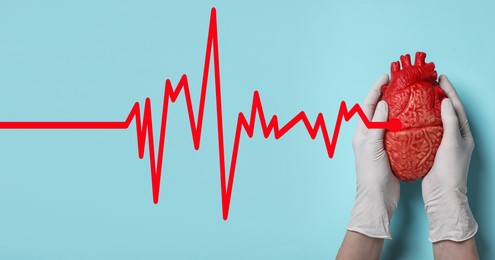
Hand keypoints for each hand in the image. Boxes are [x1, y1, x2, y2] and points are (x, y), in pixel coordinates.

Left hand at [347, 74, 399, 238]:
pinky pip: (396, 131)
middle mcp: (368, 135)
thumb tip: (382, 104)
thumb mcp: (372, 146)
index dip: (376, 89)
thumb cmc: (371, 173)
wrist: (377, 197)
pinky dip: (402, 122)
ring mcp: (379, 143)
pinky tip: (412, 118)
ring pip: (387, 120)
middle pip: (376, 110)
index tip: (386, 76)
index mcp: (361, 133)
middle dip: (385, 95)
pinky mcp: (390, 151)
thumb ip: (376, 125)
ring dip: (395, 107)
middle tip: (398, 82)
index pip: (367, 105)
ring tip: (407, 95)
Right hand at [422, 75, 477, 241]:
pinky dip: (419, 123)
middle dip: (439, 97)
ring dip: (428, 109)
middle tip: (429, 84)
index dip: (449, 92)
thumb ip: (449, 121)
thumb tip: (445, 101)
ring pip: (435, 121)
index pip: (456, 107)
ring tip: (419, 96)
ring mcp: (442, 145)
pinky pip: (425, 132)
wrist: (443, 195)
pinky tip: (411, 118)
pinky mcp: (430, 151)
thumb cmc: (450, 171)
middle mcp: (454, 138)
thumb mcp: (452, 143)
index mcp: (463, 134)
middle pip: (446, 112)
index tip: (441, 78)